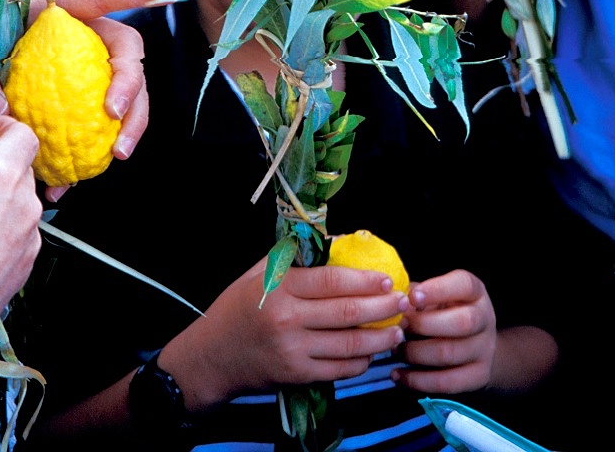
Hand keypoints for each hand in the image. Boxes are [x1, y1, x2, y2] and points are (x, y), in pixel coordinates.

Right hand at [0, 94, 42, 317]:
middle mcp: (23, 204)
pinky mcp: (27, 263)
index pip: (22, 135)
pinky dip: (2, 228)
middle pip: (21, 169)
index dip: (3, 130)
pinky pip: (19, 231)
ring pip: (20, 202)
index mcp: (2, 176)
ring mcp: (28, 236)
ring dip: (0, 199)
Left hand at [30, 0, 178, 201]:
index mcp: (62, 14)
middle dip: (132, 85)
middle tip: (115, 115)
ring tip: (117, 155)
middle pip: (127, 56)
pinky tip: (66, 182)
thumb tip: (4, 108)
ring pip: (127, 97)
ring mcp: (89, 76)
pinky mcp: (81, 108)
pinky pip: (99, 132)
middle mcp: (85, 41)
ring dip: (130, 127)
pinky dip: (90, 158)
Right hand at [159, 258, 408, 413]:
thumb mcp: (257, 273)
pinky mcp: (296, 375)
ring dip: (379, 338)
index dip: (365, 280)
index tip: (387, 278)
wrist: (211, 357)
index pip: (332, 281)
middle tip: (403, 302)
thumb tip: (334, 240)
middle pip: (347, 313)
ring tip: (397, 330)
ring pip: (348, 344)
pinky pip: (338, 369)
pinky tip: (371, 354)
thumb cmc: (237, 308)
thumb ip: (292, 256)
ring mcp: (293, 350)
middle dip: (382, 308)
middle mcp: (288, 318)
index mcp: (280, 287)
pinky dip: (360, 362)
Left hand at [392, 269, 496, 393]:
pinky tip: (399, 375)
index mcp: (475, 291)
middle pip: (461, 322)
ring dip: (415, 353)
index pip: (464, 284)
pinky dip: (418, 381)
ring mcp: (485, 349)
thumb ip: (417, 295)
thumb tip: (392, 301)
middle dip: (423, 325)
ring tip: (396, 350)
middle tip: (399, 326)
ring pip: (449, 354)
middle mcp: (485, 318)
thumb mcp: (436, 295)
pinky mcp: (478, 376)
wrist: (475, 345)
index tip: (412, 297)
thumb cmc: (445, 311)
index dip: (438, 290)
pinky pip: (447, 383)